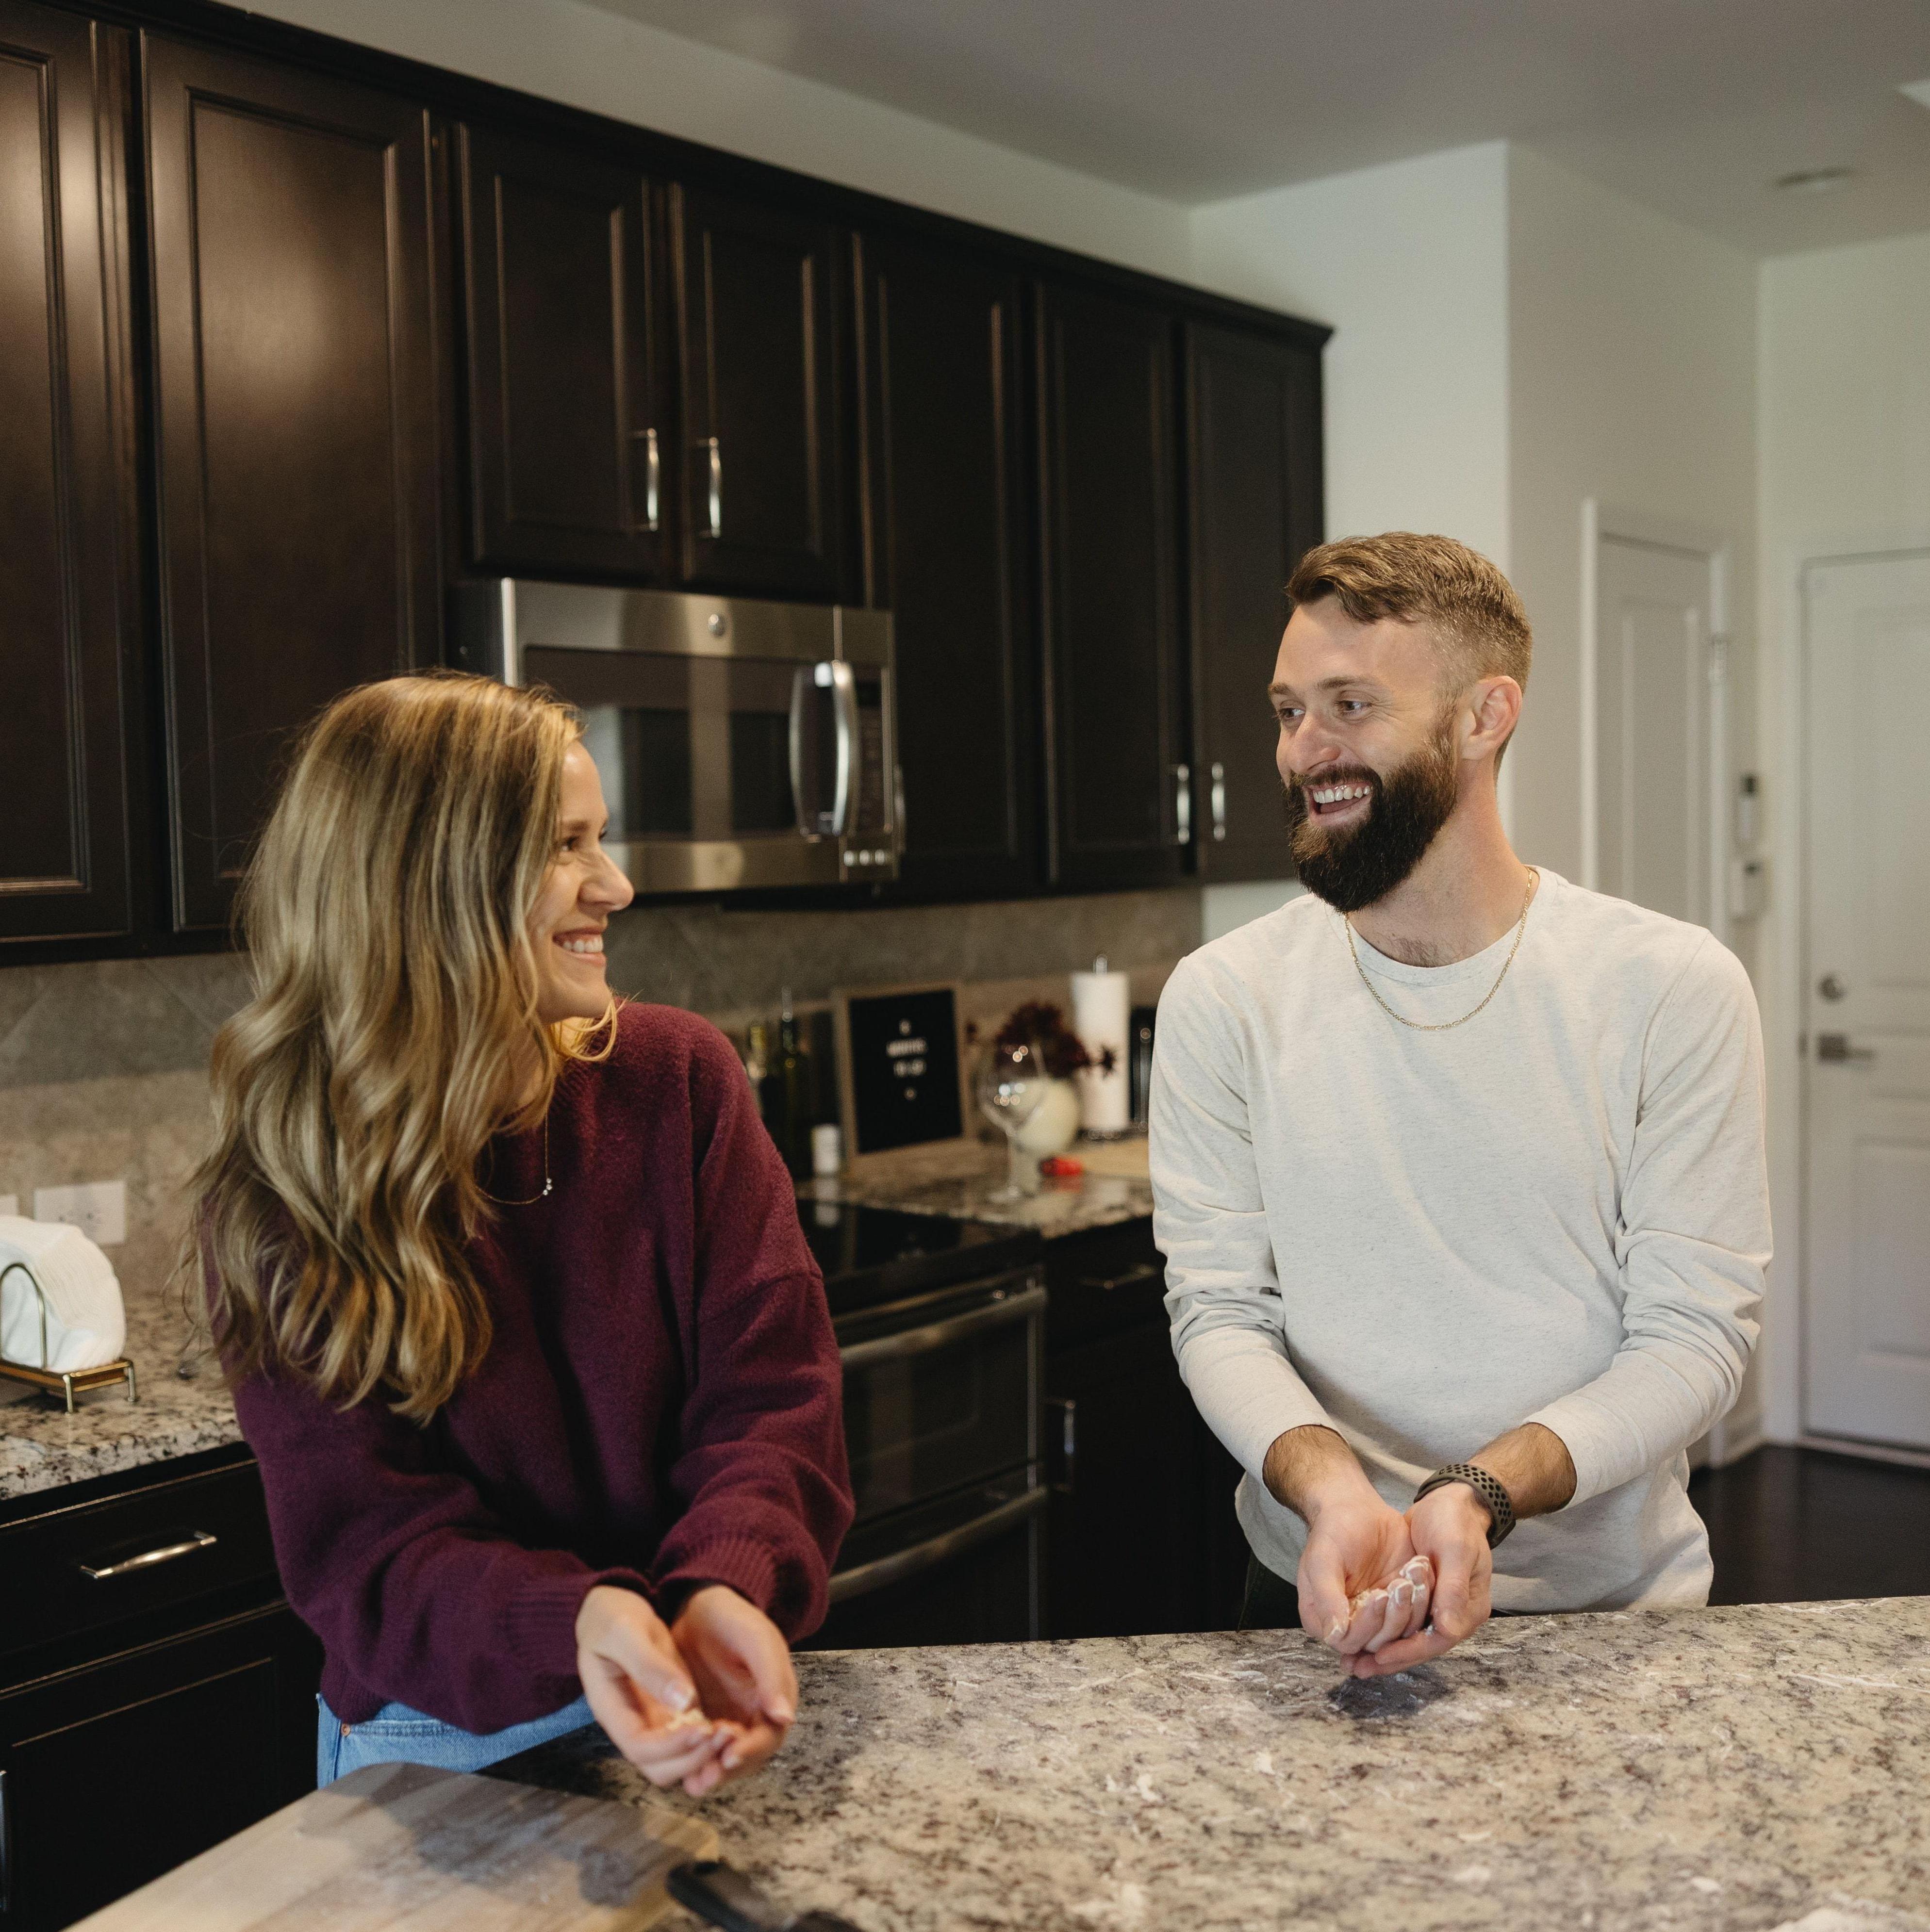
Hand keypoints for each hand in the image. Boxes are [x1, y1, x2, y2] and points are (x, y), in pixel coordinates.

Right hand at [575, 1584, 727, 1791]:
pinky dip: (709, 1740)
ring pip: (678, 1760)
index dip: (671, 1747)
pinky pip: (690, 1739)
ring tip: (734, 1732)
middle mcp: (632, 1724)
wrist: (611, 1606)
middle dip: (693, 1758)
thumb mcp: (625, 1632)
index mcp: (612, 1709)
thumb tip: (684, 1701)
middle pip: (659, 1767)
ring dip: (704, 1755)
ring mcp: (652, 1720)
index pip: (639, 1748)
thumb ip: (650, 1667)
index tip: (704, 1729)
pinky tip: (734, 1726)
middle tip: (727, 1734)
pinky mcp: (671, 1710)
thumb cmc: (610, 1617)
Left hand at [669, 1586, 797, 1797]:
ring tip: (693, 1782)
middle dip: (729, 1770)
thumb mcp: (756, 1639)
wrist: (698, 1608)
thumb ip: (771, 1675)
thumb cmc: (733, 1618)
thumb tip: (786, 1717)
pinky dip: (693, 1761)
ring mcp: (728, 1720)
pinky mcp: (702, 1722)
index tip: (730, 1757)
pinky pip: (701, 1749)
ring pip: (724, 1758)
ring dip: (711, 1772)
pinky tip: (679, 1768)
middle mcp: (754, 1714)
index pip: (769, 1735)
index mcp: (774, 1696)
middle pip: (749, 1756)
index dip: (752, 1750)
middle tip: (706, 1778)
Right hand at [1267, 1426, 1431, 1666]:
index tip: (1387, 1590)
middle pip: (1380, 1641)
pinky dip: (1423, 1600)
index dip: (1373, 1623)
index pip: (1351, 1642)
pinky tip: (1421, 1572)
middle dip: (1399, 1611)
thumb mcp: (1324, 1558)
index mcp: (1321, 1618)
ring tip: (1417, 1571)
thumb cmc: (1335, 1528)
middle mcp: (1347, 1625)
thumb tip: (1336, 1637)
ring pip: (1400, 1633)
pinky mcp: (1394, 1611)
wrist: (1354, 1509)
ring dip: (1414, 1604)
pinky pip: (1414, 1620)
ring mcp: (1372, 1620)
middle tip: (1408, 1578)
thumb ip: (1325, 1598)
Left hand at [1348, 1481, 1494, 1678]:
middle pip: (1421, 1646)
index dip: (1409, 1651)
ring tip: (1351, 1661)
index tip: (1380, 1656)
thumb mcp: (1455, 1549)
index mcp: (1470, 1609)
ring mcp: (1439, 1607)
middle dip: (1389, 1658)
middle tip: (1356, 1669)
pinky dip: (1381, 1630)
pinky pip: (1401, 1622)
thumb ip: (1452, 1589)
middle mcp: (1455, 1614)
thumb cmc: (1455, 1522)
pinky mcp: (1423, 1598)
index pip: (1438, 1640)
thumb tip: (1446, 1628)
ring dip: (1382, 1649)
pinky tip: (1358, 1636)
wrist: (1450, 1500)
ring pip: (1408, 1637)